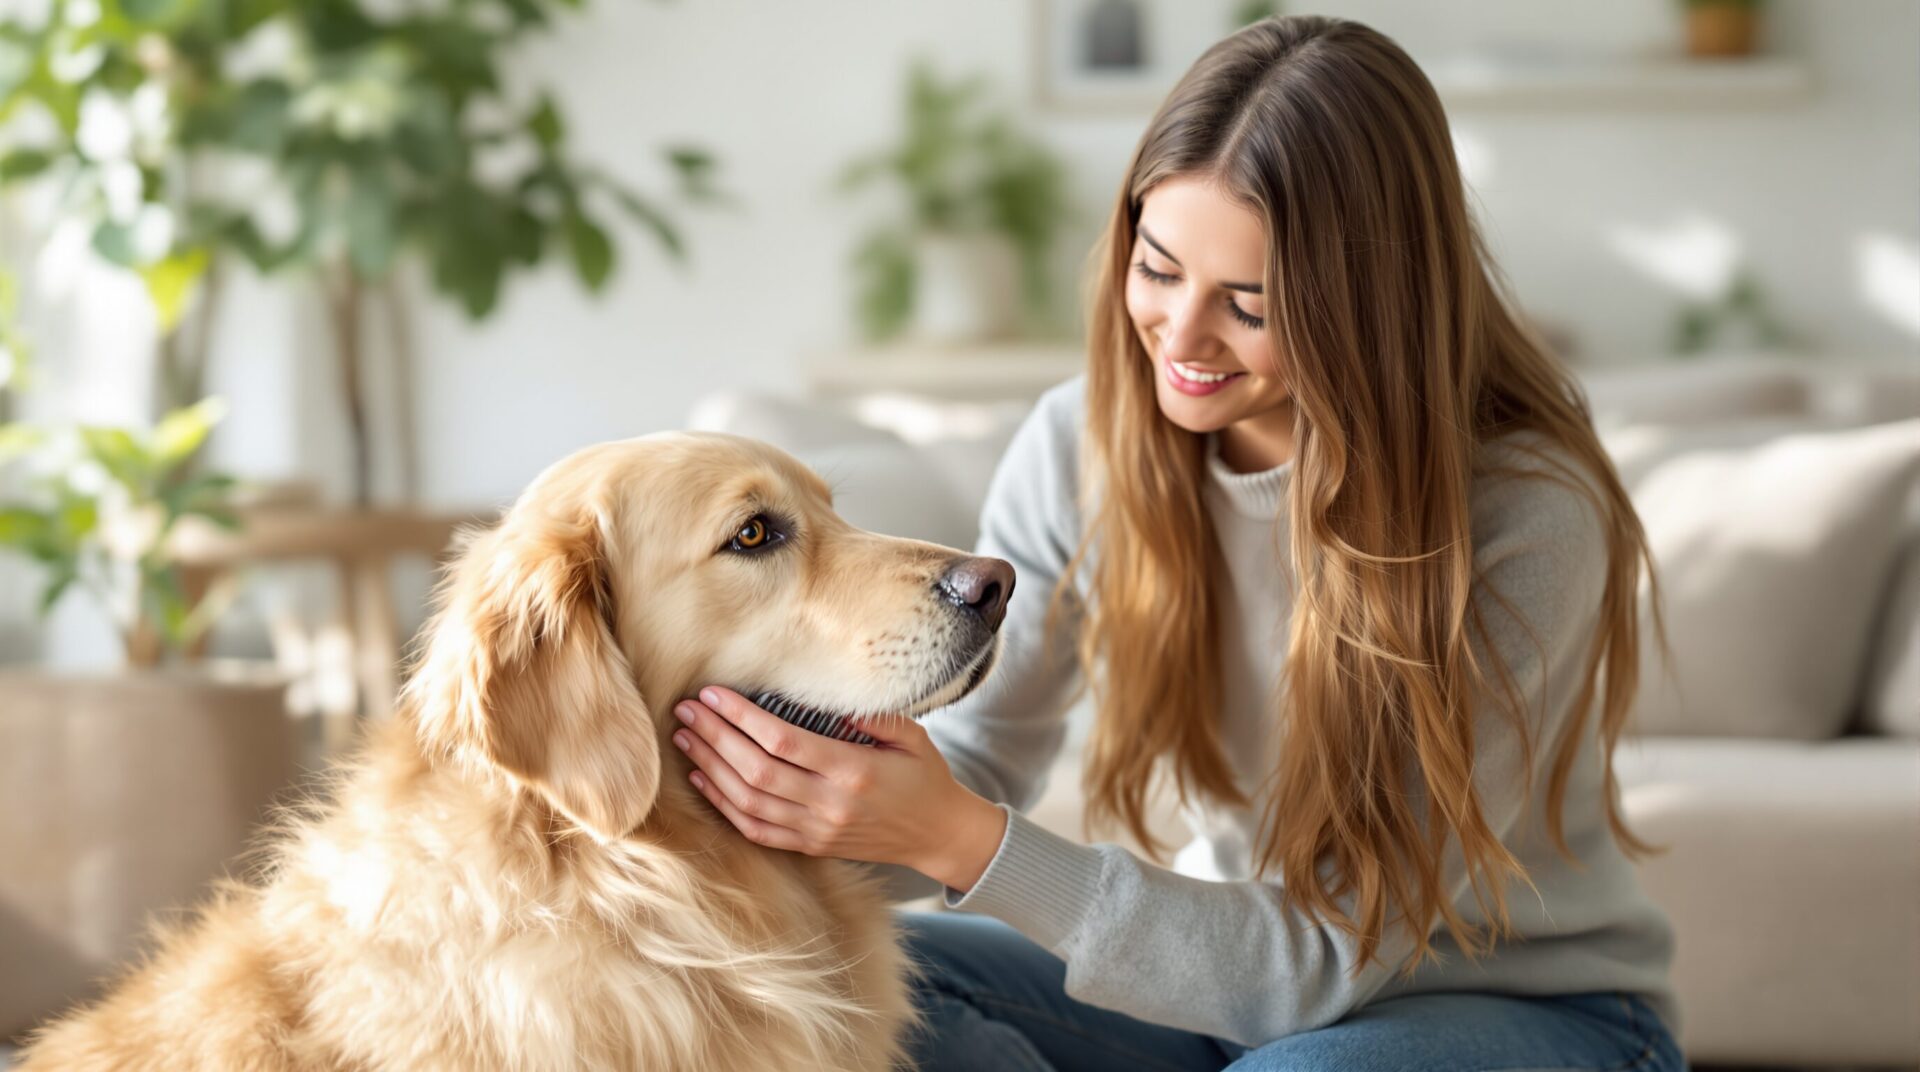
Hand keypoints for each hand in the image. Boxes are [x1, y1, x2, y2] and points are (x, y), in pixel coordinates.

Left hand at [671, 686, 1007, 891]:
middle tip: (687, 709)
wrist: (939, 836)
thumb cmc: (926, 777)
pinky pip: (756, 829)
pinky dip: (724, 805)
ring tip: (686, 736)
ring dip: (711, 767)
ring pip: (748, 801)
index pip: (783, 741)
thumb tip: (824, 697)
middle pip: (755, 770)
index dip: (741, 717)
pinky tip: (704, 778)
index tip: (713, 694)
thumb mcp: (912, 736)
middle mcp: (829, 804)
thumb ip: (872, 717)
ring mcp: (816, 830)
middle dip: (715, 736)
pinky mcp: (810, 846)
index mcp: (853, 771)